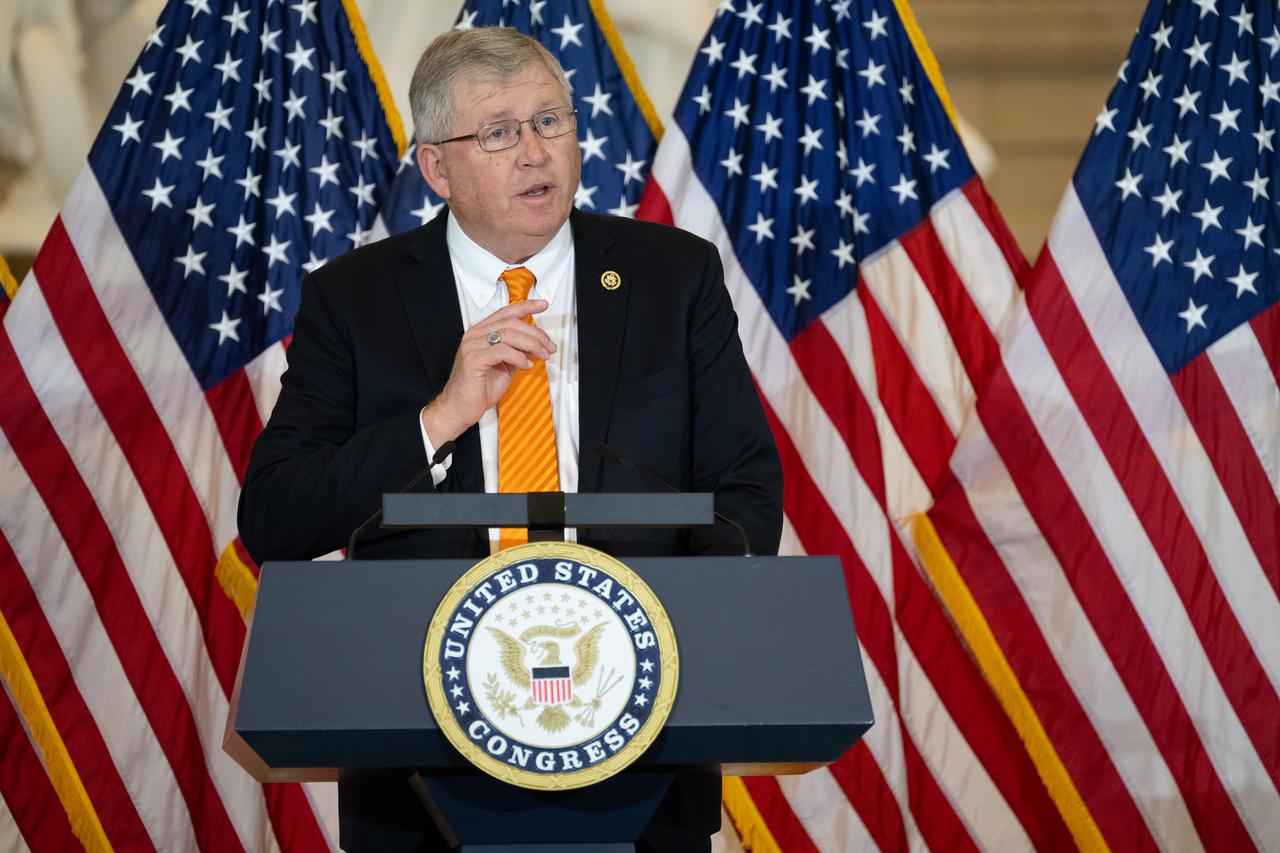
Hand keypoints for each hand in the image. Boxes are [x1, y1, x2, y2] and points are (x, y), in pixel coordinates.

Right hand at [420, 299, 555, 444]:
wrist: (460, 408)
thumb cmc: (479, 389)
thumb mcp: (505, 365)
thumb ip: (517, 351)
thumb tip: (535, 344)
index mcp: (481, 333)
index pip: (506, 312)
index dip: (526, 306)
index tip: (542, 305)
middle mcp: (475, 335)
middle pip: (511, 322)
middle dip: (535, 333)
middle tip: (548, 346)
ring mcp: (472, 346)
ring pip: (509, 334)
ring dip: (531, 344)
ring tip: (541, 356)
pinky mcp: (474, 359)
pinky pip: (502, 351)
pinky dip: (519, 357)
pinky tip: (526, 365)